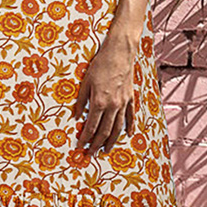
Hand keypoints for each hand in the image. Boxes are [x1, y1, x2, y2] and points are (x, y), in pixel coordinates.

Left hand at [72, 31, 136, 154]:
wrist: (120, 51)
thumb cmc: (100, 64)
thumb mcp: (85, 81)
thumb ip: (81, 101)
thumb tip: (76, 116)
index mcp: (99, 101)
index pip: (91, 126)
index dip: (85, 138)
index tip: (80, 146)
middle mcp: (113, 105)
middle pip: (104, 131)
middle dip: (97, 144)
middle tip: (91, 154)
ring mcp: (123, 102)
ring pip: (118, 127)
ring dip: (112, 141)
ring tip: (106, 150)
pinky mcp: (130, 97)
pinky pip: (131, 116)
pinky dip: (130, 127)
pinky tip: (128, 135)